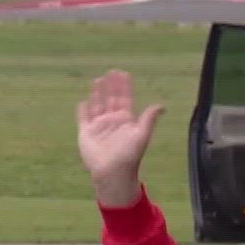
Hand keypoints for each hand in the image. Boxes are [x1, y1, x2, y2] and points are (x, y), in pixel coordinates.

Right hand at [77, 70, 163, 207]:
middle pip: (111, 99)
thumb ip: (148, 118)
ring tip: (97, 80)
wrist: (112, 172)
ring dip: (97, 93)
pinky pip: (83, 119)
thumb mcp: (142, 135)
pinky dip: (82, 111)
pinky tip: (83, 102)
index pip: (125, 98)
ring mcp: (98, 126)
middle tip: (111, 72)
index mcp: (125, 119)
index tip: (123, 73)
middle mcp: (112, 121)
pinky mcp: (85, 133)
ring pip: (97, 105)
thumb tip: (162, 106)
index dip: (124, 86)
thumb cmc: (129, 155)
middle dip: (111, 86)